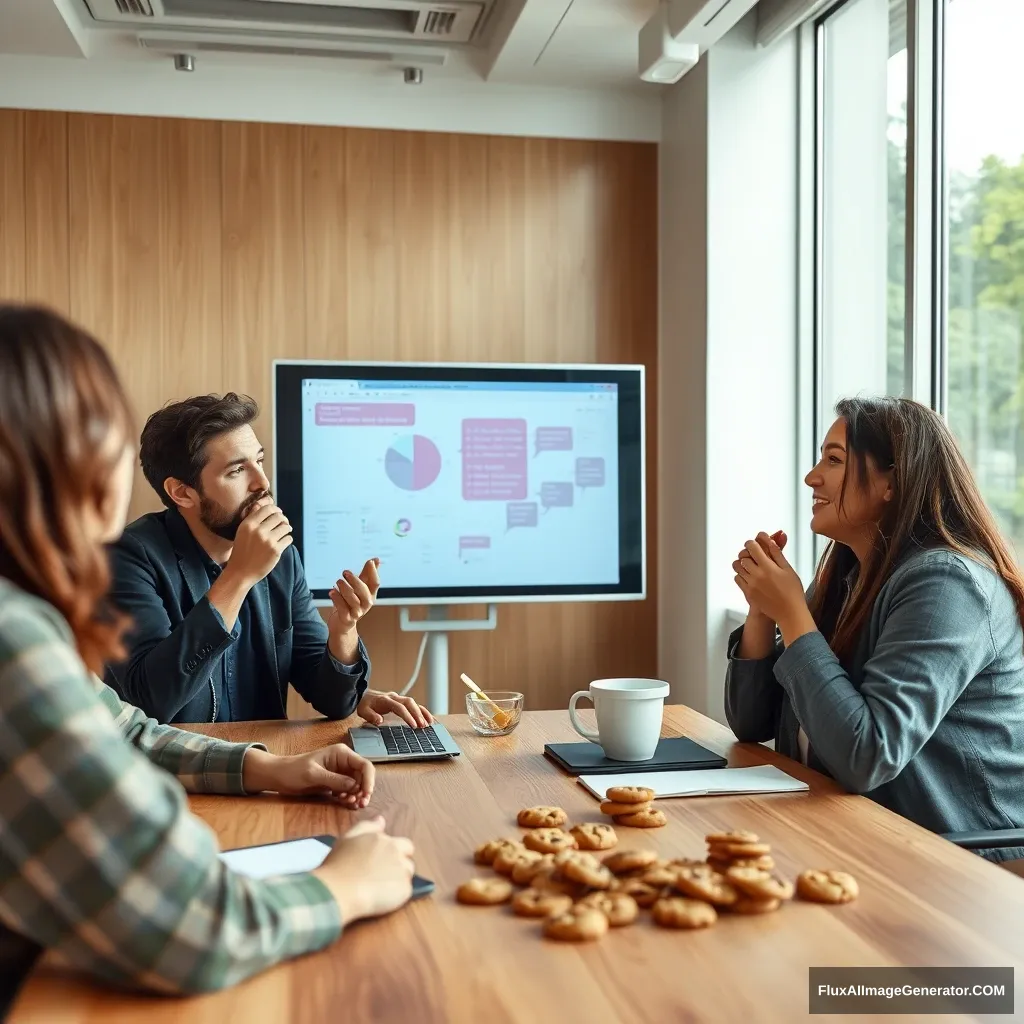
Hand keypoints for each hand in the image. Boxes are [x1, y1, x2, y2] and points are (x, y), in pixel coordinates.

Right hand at [225, 500, 292, 586]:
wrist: (240, 572)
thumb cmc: (241, 551)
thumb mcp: (242, 532)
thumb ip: (252, 518)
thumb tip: (263, 503)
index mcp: (248, 524)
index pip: (268, 509)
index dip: (276, 509)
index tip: (278, 513)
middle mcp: (258, 530)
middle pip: (279, 516)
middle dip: (283, 519)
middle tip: (284, 523)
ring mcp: (268, 540)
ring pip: (286, 527)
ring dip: (287, 529)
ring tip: (285, 531)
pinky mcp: (276, 550)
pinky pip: (288, 539)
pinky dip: (287, 539)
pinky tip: (283, 542)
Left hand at [242, 744, 374, 807]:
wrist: (278, 776)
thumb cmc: (293, 771)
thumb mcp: (313, 775)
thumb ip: (334, 780)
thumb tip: (355, 786)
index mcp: (341, 754)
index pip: (364, 765)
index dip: (369, 780)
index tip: (366, 795)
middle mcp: (344, 762)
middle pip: (363, 776)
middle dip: (364, 790)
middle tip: (359, 804)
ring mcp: (340, 773)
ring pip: (357, 785)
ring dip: (357, 795)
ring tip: (352, 804)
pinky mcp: (334, 783)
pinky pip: (348, 791)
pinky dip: (349, 798)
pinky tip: (345, 803)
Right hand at [312, 817, 414, 923]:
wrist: (339, 890)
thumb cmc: (339, 864)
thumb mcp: (348, 838)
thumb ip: (367, 826)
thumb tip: (381, 820)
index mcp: (385, 840)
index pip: (404, 845)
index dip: (396, 854)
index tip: (383, 863)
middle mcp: (397, 853)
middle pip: (408, 860)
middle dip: (400, 867)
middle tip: (382, 877)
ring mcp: (402, 871)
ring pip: (408, 875)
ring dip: (398, 880)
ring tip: (380, 888)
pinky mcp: (404, 890)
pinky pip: (405, 892)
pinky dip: (396, 895)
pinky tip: (381, 898)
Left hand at [327, 558, 379, 638]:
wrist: (343, 624)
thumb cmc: (351, 603)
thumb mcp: (359, 588)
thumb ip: (367, 574)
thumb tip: (376, 559)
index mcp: (370, 595)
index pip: (375, 583)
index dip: (374, 572)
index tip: (369, 561)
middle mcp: (366, 604)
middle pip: (363, 591)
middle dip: (355, 580)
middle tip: (345, 572)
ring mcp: (357, 612)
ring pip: (352, 599)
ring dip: (344, 589)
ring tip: (338, 581)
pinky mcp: (347, 619)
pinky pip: (342, 608)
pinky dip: (337, 599)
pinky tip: (332, 592)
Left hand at [357, 690, 432, 728]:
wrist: (364, 695)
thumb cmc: (365, 704)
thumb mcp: (363, 711)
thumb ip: (370, 716)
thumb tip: (379, 721)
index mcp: (385, 700)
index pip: (399, 707)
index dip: (407, 716)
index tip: (413, 725)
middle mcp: (394, 697)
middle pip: (409, 703)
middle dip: (417, 714)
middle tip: (422, 725)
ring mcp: (399, 698)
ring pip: (413, 703)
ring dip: (421, 712)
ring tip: (428, 723)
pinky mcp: (401, 702)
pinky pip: (414, 704)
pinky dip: (421, 710)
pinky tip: (428, 718)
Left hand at [733, 530, 786, 617]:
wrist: (789, 613)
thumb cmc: (793, 591)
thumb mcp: (788, 569)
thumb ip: (777, 553)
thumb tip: (770, 538)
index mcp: (768, 567)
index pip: (752, 547)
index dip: (752, 541)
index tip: (755, 542)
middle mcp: (756, 575)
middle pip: (743, 555)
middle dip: (748, 552)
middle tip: (754, 554)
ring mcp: (750, 584)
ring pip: (737, 566)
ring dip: (742, 563)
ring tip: (751, 565)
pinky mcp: (748, 593)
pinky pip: (737, 578)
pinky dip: (741, 574)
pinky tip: (750, 576)